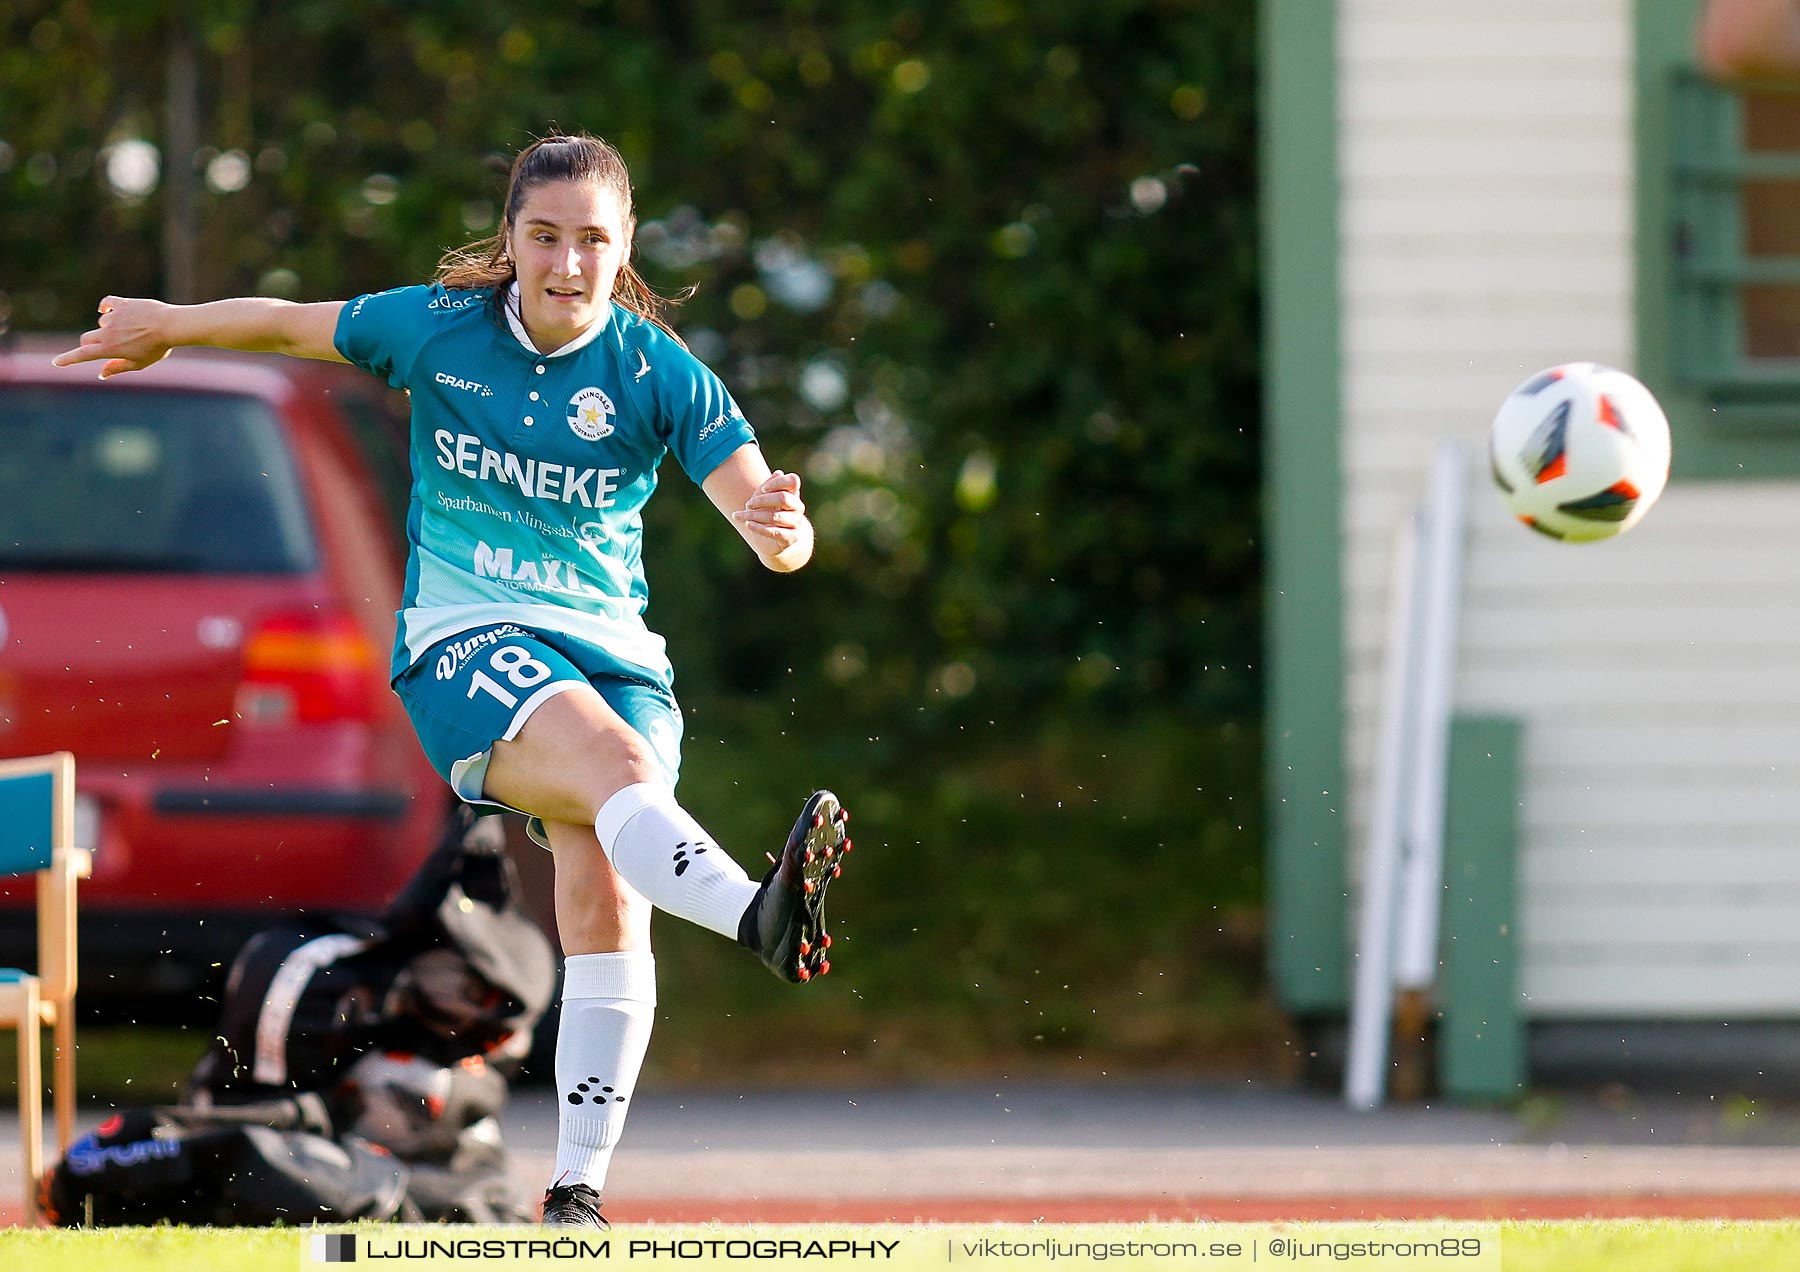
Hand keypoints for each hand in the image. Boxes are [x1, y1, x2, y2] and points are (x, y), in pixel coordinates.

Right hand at [51, 297, 175, 377]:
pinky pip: (106, 303)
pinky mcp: (122, 304)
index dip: (68, 359)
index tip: (56, 362)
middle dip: (90, 345)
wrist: (172, 325)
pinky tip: (106, 310)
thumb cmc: (158, 347)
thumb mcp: (139, 363)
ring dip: (108, 327)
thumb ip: (118, 367)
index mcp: (110, 349)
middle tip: (105, 347)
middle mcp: (108, 332)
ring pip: (102, 323)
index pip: (82, 355)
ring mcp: (114, 317)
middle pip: (86, 339)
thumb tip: (101, 374)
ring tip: (130, 331)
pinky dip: (105, 307)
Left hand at [731, 469, 810, 554]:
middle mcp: (798, 507)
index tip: (763, 489)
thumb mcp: (766, 498)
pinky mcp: (791, 538)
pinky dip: (759, 528)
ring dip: (754, 516)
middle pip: (783, 498)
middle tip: (748, 504)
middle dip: (762, 500)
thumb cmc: (770, 514)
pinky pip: (775, 532)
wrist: (779, 541)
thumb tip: (779, 473)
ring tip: (739, 516)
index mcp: (793, 494)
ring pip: (775, 516)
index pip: (793, 481)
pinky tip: (748, 524)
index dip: (777, 483)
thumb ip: (770, 486)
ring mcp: (796, 523)